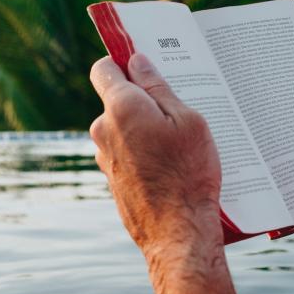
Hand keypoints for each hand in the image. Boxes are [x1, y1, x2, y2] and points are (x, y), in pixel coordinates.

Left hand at [89, 53, 222, 271]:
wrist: (178, 231)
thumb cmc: (189, 173)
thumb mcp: (188, 121)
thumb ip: (159, 88)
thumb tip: (137, 61)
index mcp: (122, 108)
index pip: (104, 68)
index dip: (122, 61)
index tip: (143, 64)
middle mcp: (104, 130)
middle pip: (117, 99)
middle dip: (142, 99)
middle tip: (176, 109)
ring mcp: (105, 157)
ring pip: (123, 128)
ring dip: (144, 128)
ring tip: (178, 144)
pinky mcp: (112, 179)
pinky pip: (126, 152)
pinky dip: (143, 152)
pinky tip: (170, 165)